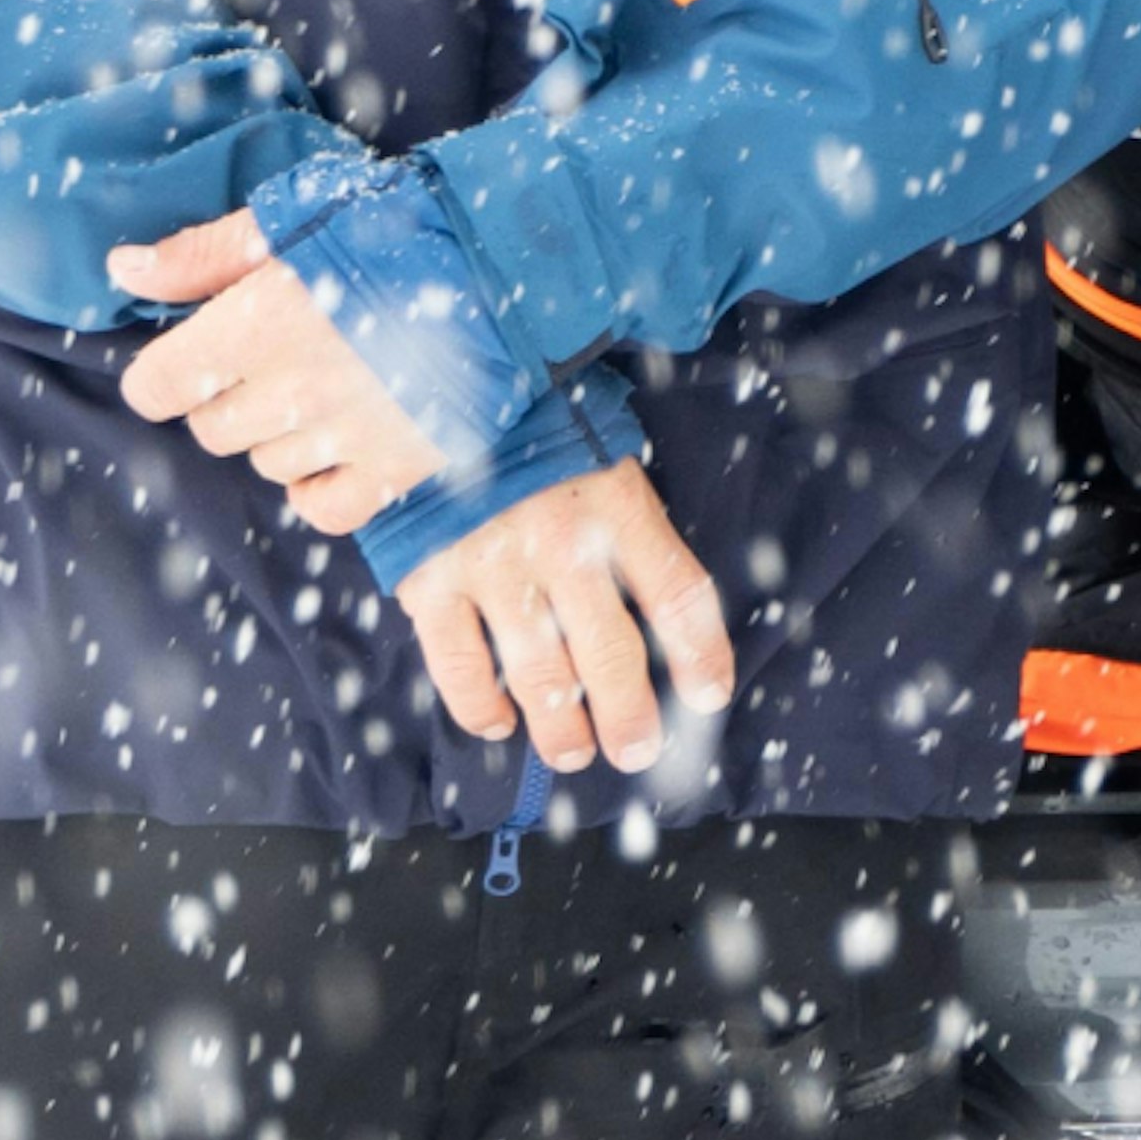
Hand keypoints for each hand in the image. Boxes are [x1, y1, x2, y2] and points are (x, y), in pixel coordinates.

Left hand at [108, 206, 452, 526]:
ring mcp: (348, 436)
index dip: (163, 374)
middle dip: (226, 396)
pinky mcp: (400, 466)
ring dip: (276, 434)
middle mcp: (294, 392)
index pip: (155, 388)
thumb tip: (122, 270)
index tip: (190, 358)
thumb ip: (202, 254)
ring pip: (265, 464)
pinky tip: (335, 446)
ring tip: (319, 386)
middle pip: (211, 429)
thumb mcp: (290, 218)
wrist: (506, 261)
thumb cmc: (395, 226)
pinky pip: (323, 507)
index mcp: (257, 325)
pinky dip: (317, 485)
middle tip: (271, 358)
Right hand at [393, 461, 733, 779]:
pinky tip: (500, 721)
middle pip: (612, 654)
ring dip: (563, 730)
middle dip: (630, 717)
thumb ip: (632, 529)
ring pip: (540, 675)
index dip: (701, 655)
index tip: (709, 696)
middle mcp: (560, 540)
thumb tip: (667, 615)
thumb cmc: (533, 437)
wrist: (435, 387)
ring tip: (575, 752)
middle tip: (636, 748)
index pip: (678, 594)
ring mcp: (493, 563)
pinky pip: (460, 667)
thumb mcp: (602, 461)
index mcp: (615, 505)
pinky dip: (481, 708)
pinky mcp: (432, 579)